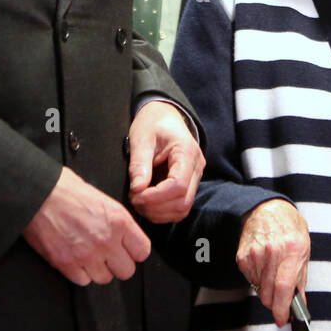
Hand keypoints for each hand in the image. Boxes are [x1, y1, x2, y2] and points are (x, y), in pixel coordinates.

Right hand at [23, 166, 149, 285]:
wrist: (38, 194)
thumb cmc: (67, 191)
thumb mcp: (103, 199)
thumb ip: (117, 221)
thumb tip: (124, 236)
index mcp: (119, 221)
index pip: (142, 251)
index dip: (134, 251)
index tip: (127, 250)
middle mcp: (106, 240)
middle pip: (127, 271)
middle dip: (118, 264)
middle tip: (108, 256)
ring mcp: (86, 254)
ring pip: (105, 278)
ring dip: (98, 269)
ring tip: (89, 255)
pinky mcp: (66, 264)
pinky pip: (83, 281)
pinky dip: (79, 273)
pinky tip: (75, 258)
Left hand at [127, 100, 204, 221]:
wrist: (163, 116)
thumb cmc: (152, 124)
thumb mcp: (141, 138)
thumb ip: (139, 164)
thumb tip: (137, 190)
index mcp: (187, 152)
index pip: (178, 185)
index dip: (155, 197)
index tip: (135, 195)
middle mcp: (196, 167)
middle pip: (182, 202)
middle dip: (156, 208)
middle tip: (134, 199)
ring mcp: (195, 177)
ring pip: (183, 209)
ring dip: (159, 213)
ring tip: (139, 201)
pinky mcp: (189, 184)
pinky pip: (180, 207)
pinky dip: (163, 212)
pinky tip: (148, 203)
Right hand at [238, 199, 309, 326]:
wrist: (267, 209)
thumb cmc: (289, 227)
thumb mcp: (304, 249)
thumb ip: (301, 279)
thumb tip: (299, 303)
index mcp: (292, 250)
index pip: (284, 288)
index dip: (282, 309)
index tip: (282, 319)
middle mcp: (272, 252)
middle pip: (269, 294)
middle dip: (276, 301)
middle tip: (281, 295)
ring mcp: (255, 255)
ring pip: (260, 290)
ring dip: (267, 289)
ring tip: (274, 271)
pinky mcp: (242, 257)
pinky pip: (251, 280)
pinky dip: (258, 279)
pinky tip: (264, 265)